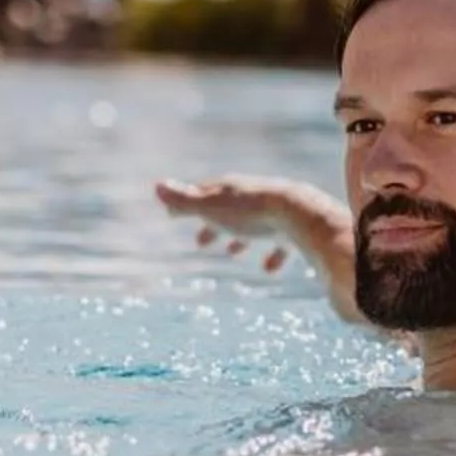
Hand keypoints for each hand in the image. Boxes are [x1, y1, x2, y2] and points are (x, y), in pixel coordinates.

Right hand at [156, 176, 358, 320]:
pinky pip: (281, 242)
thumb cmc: (250, 213)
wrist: (299, 214)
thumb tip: (157, 186)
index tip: (175, 213)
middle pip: (228, 210)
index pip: (204, 194)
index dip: (189, 204)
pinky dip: (273, 255)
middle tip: (200, 243)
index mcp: (230, 190)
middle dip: (213, 225)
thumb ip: (185, 201)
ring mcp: (274, 213)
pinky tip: (269, 269)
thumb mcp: (212, 209)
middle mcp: (252, 198)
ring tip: (233, 253)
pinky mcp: (294, 229)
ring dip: (240, 238)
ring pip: (254, 225)